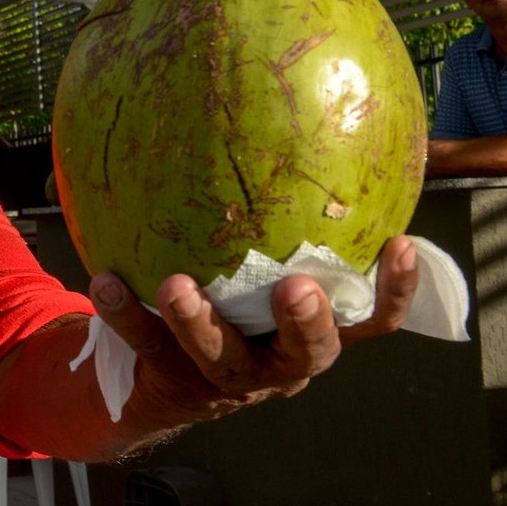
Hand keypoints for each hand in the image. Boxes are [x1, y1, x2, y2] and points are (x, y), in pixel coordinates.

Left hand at [92, 235, 418, 420]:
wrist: (161, 381)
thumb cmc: (230, 303)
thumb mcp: (263, 268)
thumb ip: (283, 221)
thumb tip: (302, 124)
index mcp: (313, 332)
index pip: (372, 318)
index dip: (396, 290)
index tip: (401, 243)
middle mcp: (280, 364)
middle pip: (309, 354)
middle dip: (307, 325)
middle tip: (296, 289)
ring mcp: (226, 378)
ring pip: (221, 358)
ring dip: (199, 324)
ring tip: (176, 286)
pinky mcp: (173, 381)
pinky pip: (148, 346)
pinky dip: (126, 314)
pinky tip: (105, 281)